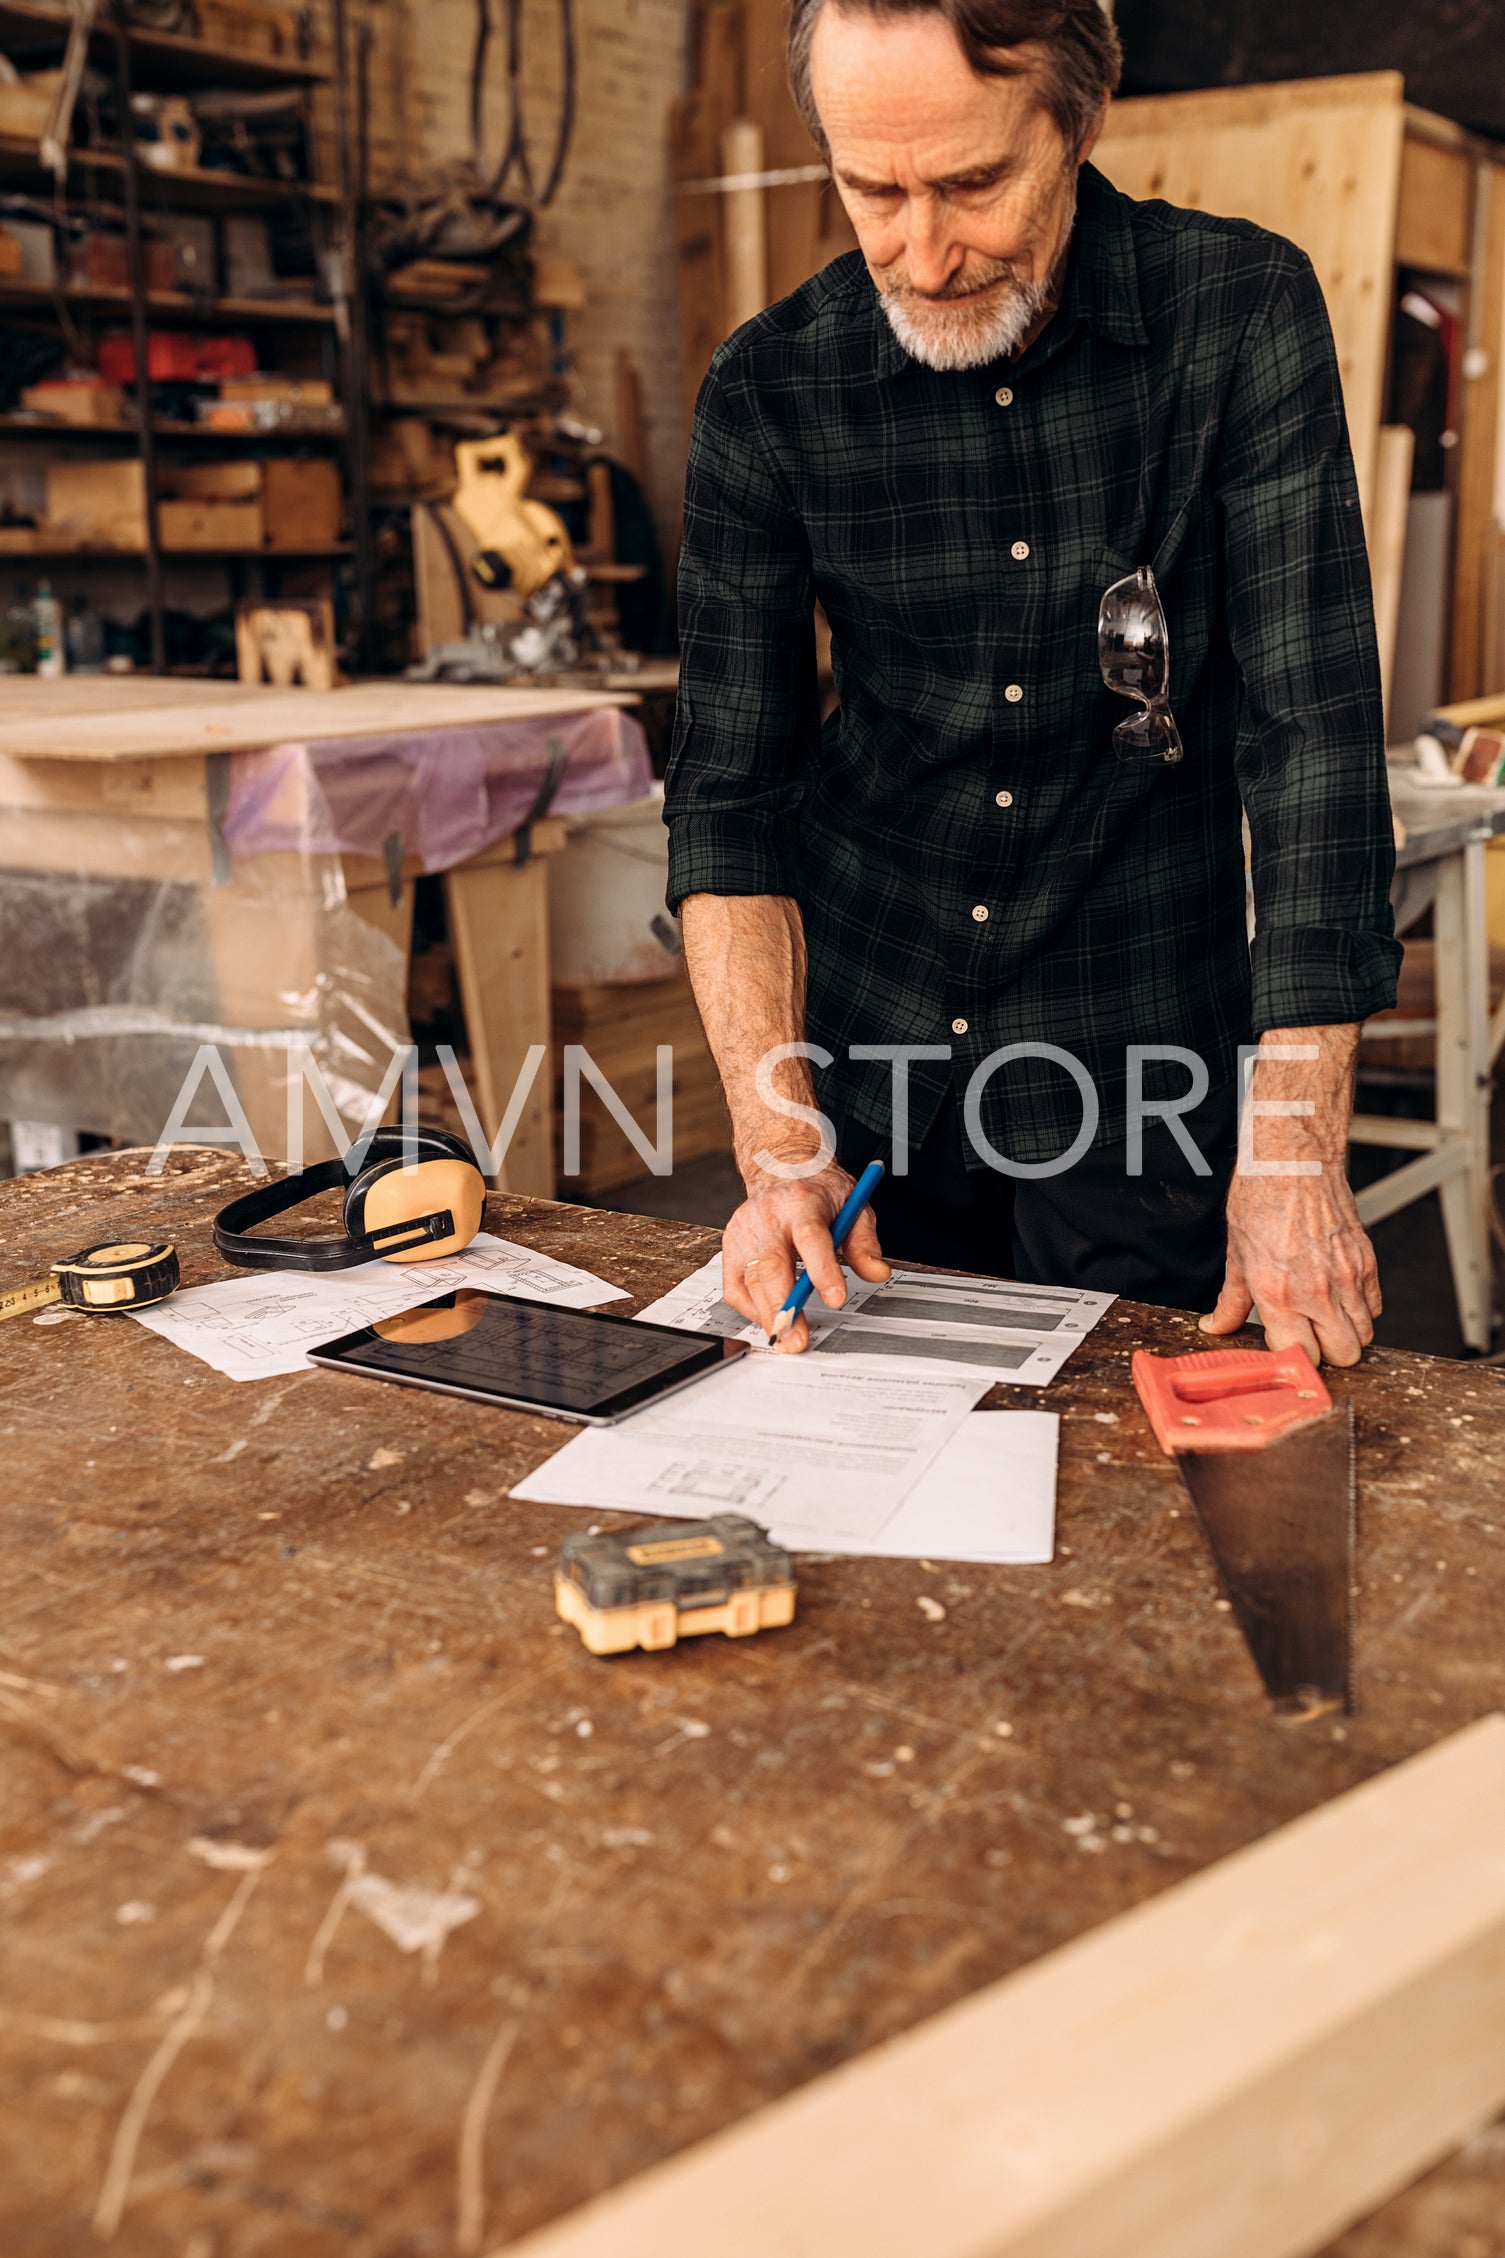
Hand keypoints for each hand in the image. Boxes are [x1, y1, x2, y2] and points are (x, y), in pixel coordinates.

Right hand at [720, 1162, 890, 1350]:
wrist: (780, 1167)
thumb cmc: (818, 1192)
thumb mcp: (853, 1207)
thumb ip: (865, 1243)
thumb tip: (877, 1274)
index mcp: (802, 1202)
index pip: (811, 1238)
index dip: (823, 1270)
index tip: (836, 1299)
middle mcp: (768, 1216)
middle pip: (771, 1266)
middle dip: (785, 1308)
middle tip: (798, 1339)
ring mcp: (744, 1232)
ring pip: (750, 1281)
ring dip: (768, 1316)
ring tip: (786, 1340)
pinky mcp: (731, 1247)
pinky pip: (735, 1287)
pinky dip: (751, 1309)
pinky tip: (769, 1318)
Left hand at [1200, 1167, 1380, 1366]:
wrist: (1294, 1161)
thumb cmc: (1262, 1198)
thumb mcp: (1236, 1253)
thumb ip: (1231, 1299)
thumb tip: (1217, 1325)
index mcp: (1278, 1293)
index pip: (1300, 1356)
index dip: (1292, 1357)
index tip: (1283, 1347)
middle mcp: (1317, 1291)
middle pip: (1342, 1356)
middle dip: (1326, 1353)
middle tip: (1308, 1336)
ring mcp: (1347, 1278)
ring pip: (1364, 1336)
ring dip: (1345, 1334)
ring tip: (1323, 1318)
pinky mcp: (1366, 1263)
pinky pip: (1375, 1308)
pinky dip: (1361, 1311)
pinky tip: (1339, 1297)